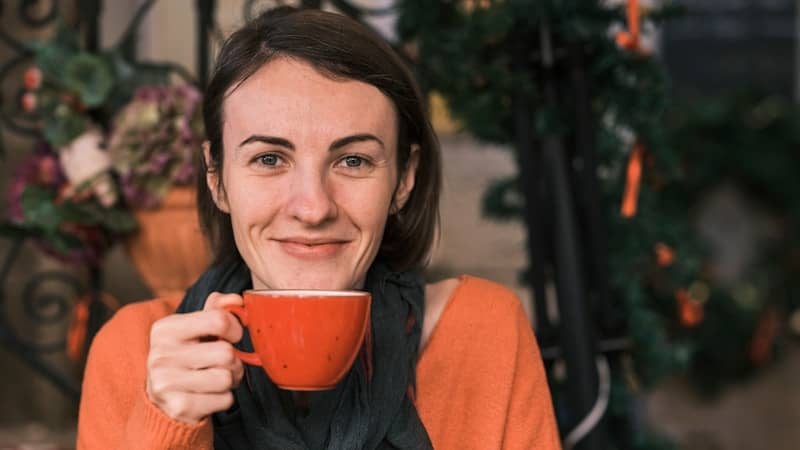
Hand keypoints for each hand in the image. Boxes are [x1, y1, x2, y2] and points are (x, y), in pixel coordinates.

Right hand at [146, 292, 244, 422]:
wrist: (163, 400)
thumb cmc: (186, 358)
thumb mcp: (194, 329)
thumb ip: (216, 310)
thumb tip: (236, 299)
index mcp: (165, 329)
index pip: (219, 320)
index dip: (235, 329)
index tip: (232, 335)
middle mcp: (161, 354)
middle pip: (226, 353)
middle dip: (233, 360)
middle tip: (221, 364)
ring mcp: (167, 382)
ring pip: (227, 377)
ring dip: (230, 381)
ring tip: (214, 380)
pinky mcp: (179, 407)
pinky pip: (225, 399)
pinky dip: (224, 399)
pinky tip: (207, 396)